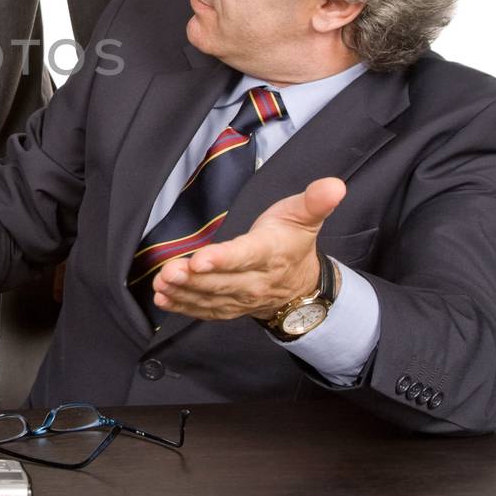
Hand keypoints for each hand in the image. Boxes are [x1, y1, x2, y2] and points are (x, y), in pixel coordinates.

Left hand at [149, 177, 346, 320]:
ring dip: (183, 292)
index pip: (245, 257)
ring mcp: (241, 298)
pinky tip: (164, 299)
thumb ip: (315, 201)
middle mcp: (255, 280)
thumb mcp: (305, 217)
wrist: (301, 286)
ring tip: (161, 284)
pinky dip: (184, 307)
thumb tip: (334, 185)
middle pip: (221, 281)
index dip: (222, 260)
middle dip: (193, 279)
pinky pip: (205, 310)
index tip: (199, 260)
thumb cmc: (293, 243)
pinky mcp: (229, 307)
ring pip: (210, 297)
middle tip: (168, 271)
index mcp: (270, 254)